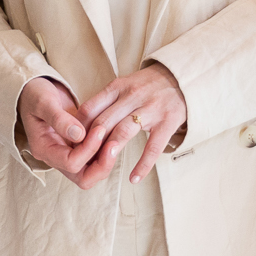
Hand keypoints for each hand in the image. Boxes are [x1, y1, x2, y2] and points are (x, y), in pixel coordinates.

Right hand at [16, 76, 116, 189]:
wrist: (33, 91)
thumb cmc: (34, 95)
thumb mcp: (43, 102)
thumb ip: (59, 119)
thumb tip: (78, 135)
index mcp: (44, 150)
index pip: (71, 163)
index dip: (88, 149)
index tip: (100, 129)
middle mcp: (56, 157)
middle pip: (84, 178)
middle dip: (102, 165)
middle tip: (114, 143)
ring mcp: (68, 153)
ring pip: (92, 172)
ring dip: (106, 159)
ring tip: (116, 137)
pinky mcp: (78, 147)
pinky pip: (95, 159)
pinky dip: (106, 150)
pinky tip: (114, 134)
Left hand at [72, 63, 187, 184]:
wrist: (182, 77)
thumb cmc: (148, 86)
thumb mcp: (124, 86)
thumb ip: (106, 103)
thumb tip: (80, 126)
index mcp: (117, 87)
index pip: (89, 109)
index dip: (77, 130)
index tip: (73, 145)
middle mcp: (132, 96)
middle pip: (103, 122)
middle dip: (90, 144)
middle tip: (82, 162)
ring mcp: (151, 108)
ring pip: (123, 132)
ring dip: (109, 151)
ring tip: (102, 167)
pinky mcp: (168, 121)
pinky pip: (153, 147)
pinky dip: (142, 165)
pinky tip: (134, 178)